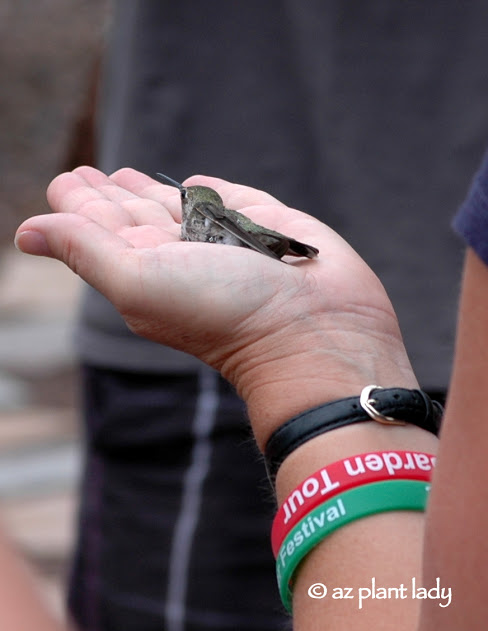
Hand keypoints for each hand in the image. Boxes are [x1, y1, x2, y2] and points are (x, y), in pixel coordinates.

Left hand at [15, 166, 416, 443]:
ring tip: (126, 176)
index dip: (78, 201)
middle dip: (110, 194)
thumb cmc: (225, 311)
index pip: (99, 225)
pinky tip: (193, 184)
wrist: (316, 329)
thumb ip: (85, 249)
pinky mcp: (263, 224)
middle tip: (86, 174)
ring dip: (149, 189)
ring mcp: (222, 238)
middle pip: (133, 214)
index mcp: (143, 265)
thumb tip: (26, 231)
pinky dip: (208, 189)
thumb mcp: (140, 282)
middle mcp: (179, 252)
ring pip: (177, 205)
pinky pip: (228, 198)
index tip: (67, 178)